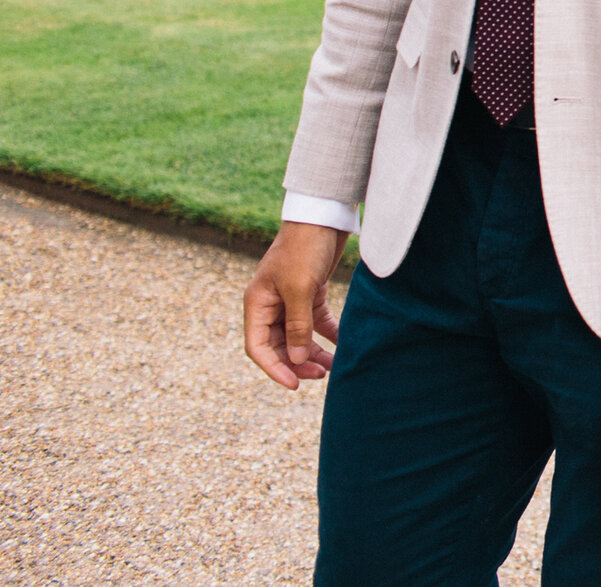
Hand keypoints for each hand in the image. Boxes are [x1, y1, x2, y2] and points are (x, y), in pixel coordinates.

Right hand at [243, 220, 348, 388]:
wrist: (323, 215)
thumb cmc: (305, 248)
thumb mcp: (299, 289)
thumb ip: (296, 326)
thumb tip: (295, 360)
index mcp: (257, 304)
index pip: (258, 347)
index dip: (274, 369)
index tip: (294, 385)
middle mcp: (270, 304)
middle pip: (279, 345)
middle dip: (297, 363)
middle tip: (321, 375)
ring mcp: (291, 299)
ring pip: (298, 337)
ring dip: (312, 353)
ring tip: (332, 367)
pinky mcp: (311, 293)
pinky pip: (316, 323)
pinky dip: (327, 335)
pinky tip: (343, 346)